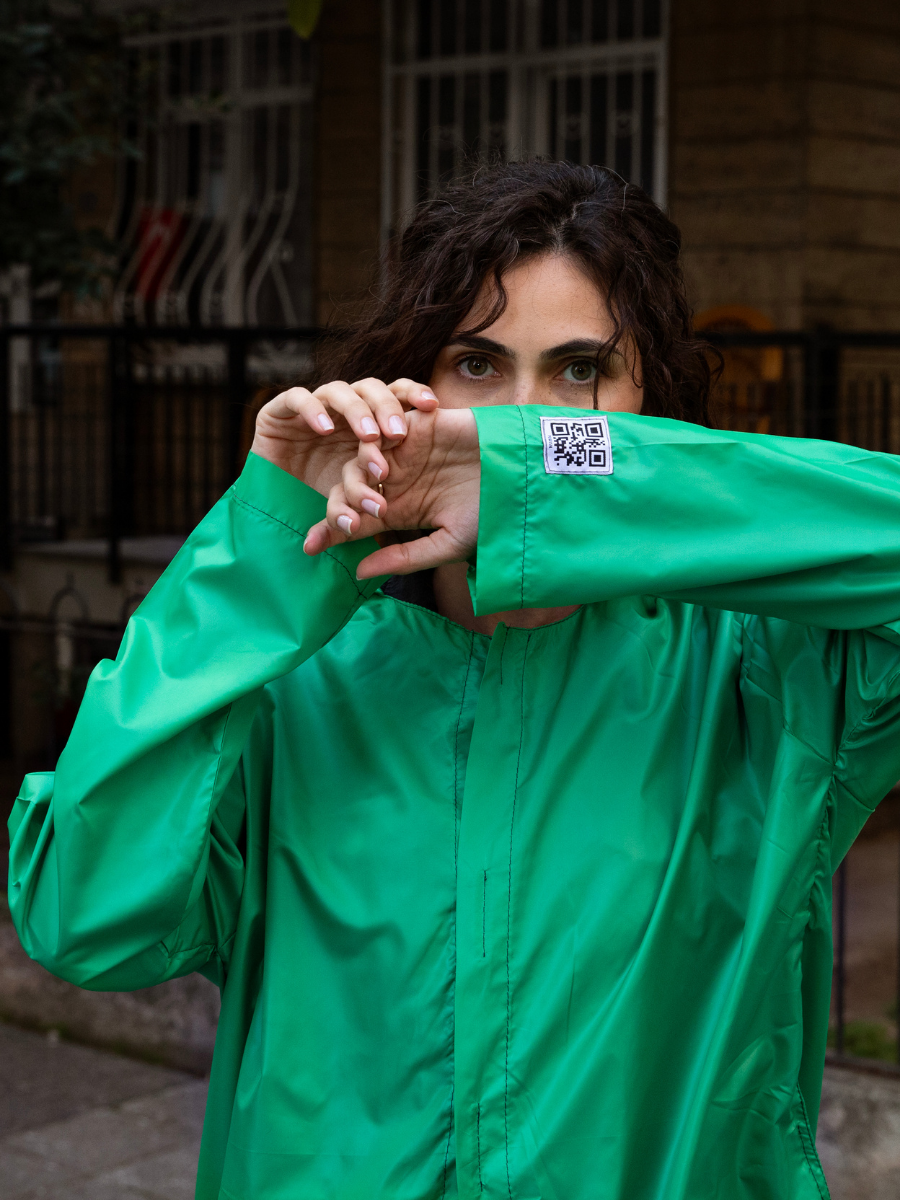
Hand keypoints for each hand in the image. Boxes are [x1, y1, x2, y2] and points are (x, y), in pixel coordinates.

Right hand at [250, 378, 437, 496]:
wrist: (272, 510)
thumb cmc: (323, 505)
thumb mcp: (357, 503)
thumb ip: (379, 501)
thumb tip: (424, 508)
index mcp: (366, 422)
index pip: (395, 395)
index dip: (414, 394)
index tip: (433, 407)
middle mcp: (342, 410)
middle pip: (371, 389)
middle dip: (386, 408)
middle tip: (397, 434)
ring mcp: (312, 407)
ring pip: (339, 391)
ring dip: (357, 411)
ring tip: (368, 436)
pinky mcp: (279, 411)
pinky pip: (297, 398)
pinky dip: (313, 409)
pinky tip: (325, 428)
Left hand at [303, 407, 480, 577]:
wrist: (526, 479)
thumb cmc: (492, 516)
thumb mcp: (447, 544)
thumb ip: (404, 558)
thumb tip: (358, 573)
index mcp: (398, 512)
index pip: (354, 520)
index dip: (331, 531)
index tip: (310, 547)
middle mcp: (395, 482)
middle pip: (350, 487)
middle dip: (347, 501)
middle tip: (363, 511)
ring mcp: (404, 452)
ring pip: (362, 456)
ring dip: (362, 468)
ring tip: (379, 479)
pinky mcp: (418, 424)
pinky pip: (385, 422)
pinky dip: (379, 432)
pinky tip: (384, 447)